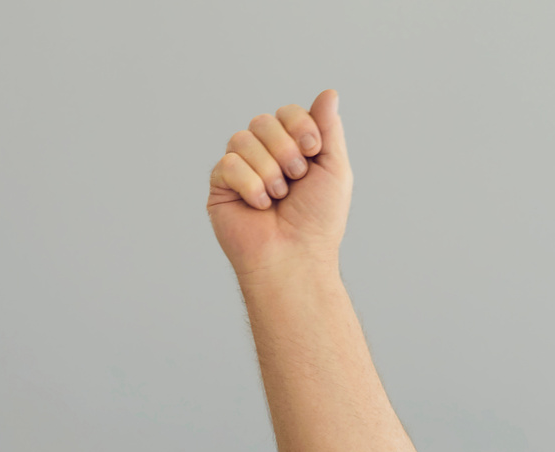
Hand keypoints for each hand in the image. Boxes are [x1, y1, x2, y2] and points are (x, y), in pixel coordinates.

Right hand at [207, 90, 349, 277]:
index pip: (287, 113)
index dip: (300, 126)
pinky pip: (228, 164)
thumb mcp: (334, 170)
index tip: (312, 151)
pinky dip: (250, 185)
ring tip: (278, 198)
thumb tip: (329, 92)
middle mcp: (265, 155)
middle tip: (296, 179)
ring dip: (269, 171)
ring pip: (242, 139)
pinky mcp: (220, 185)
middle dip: (285, 150)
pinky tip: (259, 206)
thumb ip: (328, 130)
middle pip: (263, 121)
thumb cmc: (318, 221)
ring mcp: (241, 168)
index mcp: (292, 149)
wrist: (295, 256)